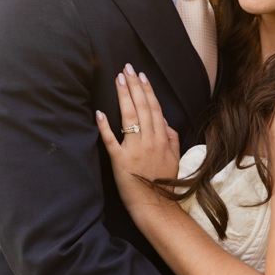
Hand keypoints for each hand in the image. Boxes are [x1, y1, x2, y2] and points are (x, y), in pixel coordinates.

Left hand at [95, 66, 180, 211]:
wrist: (156, 205)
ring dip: (123, 96)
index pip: (154, 108)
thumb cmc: (165, 182)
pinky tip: (100, 112)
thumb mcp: (175, 157)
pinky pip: (111, 140)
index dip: (147, 90)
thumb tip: (164, 120)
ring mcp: (135, 149)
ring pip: (129, 117)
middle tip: (127, 68)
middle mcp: (150, 140)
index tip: (141, 75)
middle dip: (134, 86)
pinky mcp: (120, 160)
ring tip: (118, 79)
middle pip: (142, 107)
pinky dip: (105, 126)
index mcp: (162, 138)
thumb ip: (171, 137)